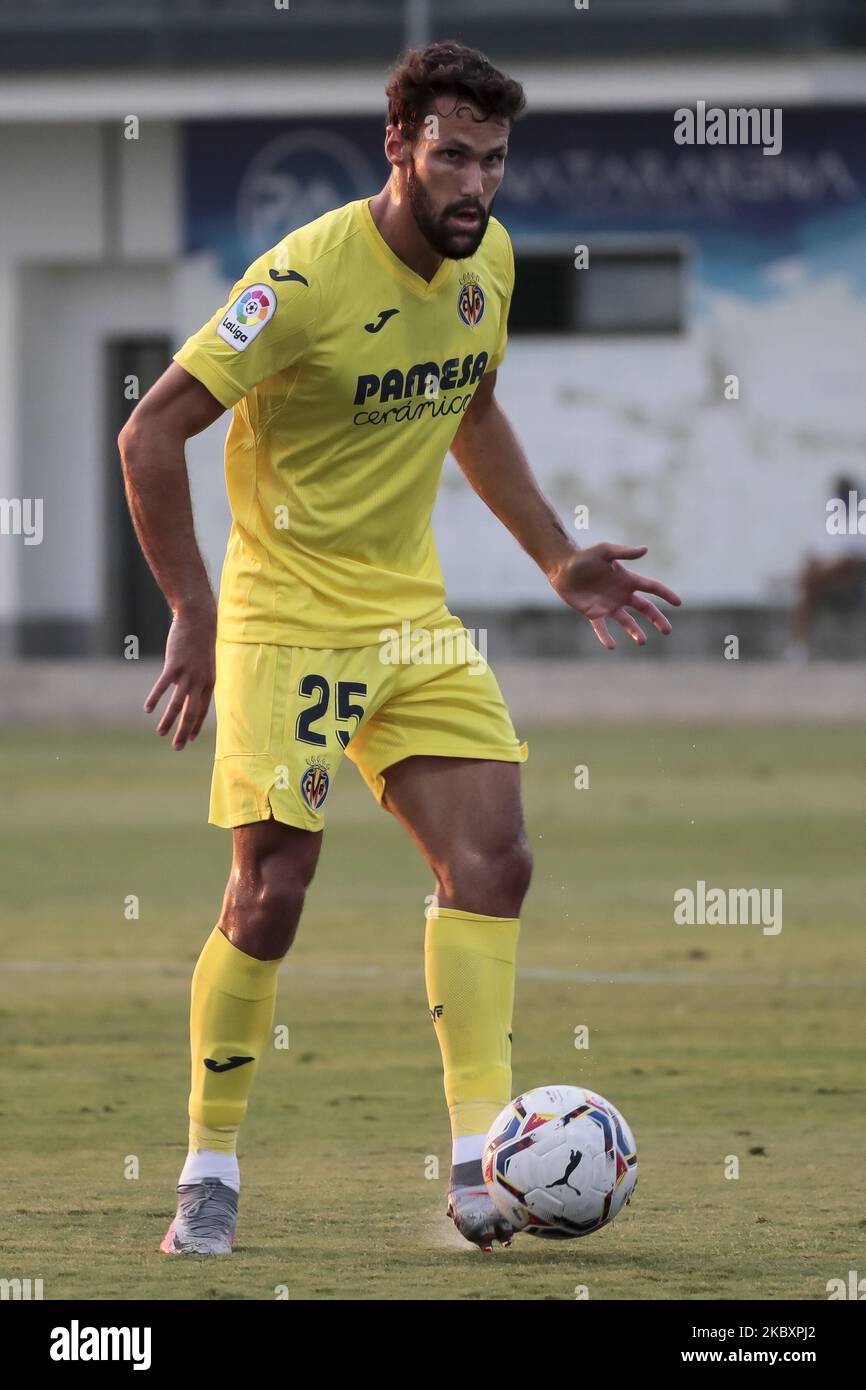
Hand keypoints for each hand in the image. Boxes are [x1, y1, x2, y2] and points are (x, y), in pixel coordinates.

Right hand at [145, 602, 216, 748]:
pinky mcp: (174, 666)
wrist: (199, 620)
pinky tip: (148, 709)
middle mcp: (200, 682)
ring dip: (168, 721)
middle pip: (191, 713)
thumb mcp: (206, 663)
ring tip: (160, 733)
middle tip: (177, 747)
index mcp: (209, 683)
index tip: (191, 739)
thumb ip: (199, 679)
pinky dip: (154, 698)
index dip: (196, 726)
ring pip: (177, 704)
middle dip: (184, 732)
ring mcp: (187, 674)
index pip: (203, 710)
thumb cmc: (201, 642)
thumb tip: (192, 693)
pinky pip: (163, 686)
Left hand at [549, 544, 681, 649]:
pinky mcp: (594, 613)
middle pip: (645, 609)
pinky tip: (611, 646)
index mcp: (628, 580)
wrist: (563, 568)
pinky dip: (606, 637)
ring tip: (642, 642)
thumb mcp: (605, 551)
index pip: (652, 588)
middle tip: (667, 631)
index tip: (678, 603)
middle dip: (657, 619)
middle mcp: (622, 595)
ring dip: (635, 631)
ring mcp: (609, 605)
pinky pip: (602, 628)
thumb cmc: (585, 557)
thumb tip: (645, 550)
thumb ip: (624, 552)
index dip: (665, 594)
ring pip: (627, 622)